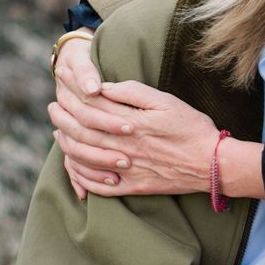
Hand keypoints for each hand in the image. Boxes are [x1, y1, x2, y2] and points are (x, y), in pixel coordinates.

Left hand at [50, 77, 219, 197]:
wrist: (213, 163)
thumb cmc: (192, 128)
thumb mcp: (166, 102)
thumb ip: (133, 93)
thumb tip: (104, 87)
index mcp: (131, 123)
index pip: (92, 104)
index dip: (73, 89)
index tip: (62, 78)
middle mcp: (124, 146)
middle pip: (82, 130)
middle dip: (62, 116)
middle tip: (51, 107)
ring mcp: (126, 169)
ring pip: (84, 157)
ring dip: (66, 144)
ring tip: (56, 133)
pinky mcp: (133, 186)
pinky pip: (97, 185)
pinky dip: (81, 177)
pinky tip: (74, 167)